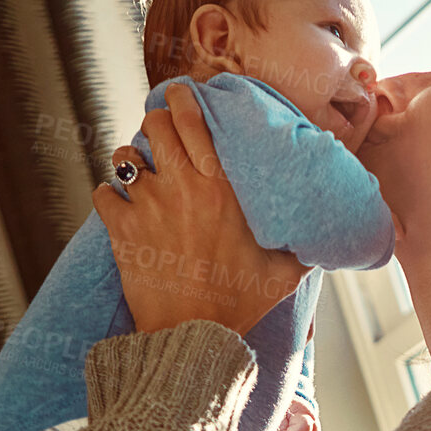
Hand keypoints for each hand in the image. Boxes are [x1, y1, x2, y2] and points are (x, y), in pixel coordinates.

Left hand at [92, 83, 307, 335]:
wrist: (194, 335)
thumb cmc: (239, 304)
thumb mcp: (283, 273)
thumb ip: (303, 248)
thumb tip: (328, 238)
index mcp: (220, 188)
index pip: (192, 119)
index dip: (182, 99)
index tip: (180, 94)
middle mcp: (180, 187)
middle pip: (154, 125)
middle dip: (154, 123)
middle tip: (160, 134)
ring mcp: (147, 206)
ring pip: (124, 157)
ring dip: (131, 162)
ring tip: (140, 174)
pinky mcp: (121, 229)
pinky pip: (103, 193)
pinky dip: (110, 197)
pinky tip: (120, 208)